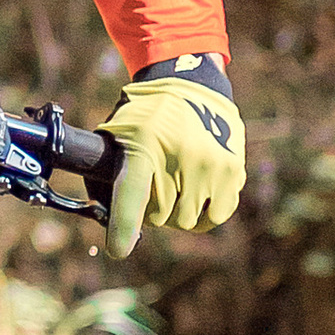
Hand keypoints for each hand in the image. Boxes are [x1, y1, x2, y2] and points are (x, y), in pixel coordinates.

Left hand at [103, 71, 244, 256]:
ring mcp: (210, 166)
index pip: (132, 195)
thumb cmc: (145, 115)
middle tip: (153, 186)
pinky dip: (203, 213)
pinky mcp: (232, 172)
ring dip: (177, 212)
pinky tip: (196, 193)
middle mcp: (180, 158)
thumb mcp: (117, 133)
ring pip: (187, 220)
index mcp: (144, 147)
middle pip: (160, 216)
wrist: (191, 84)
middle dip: (151, 210)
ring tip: (174, 187)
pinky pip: (215, 215)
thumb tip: (102, 216)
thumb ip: (108, 173)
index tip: (118, 249)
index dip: (124, 225)